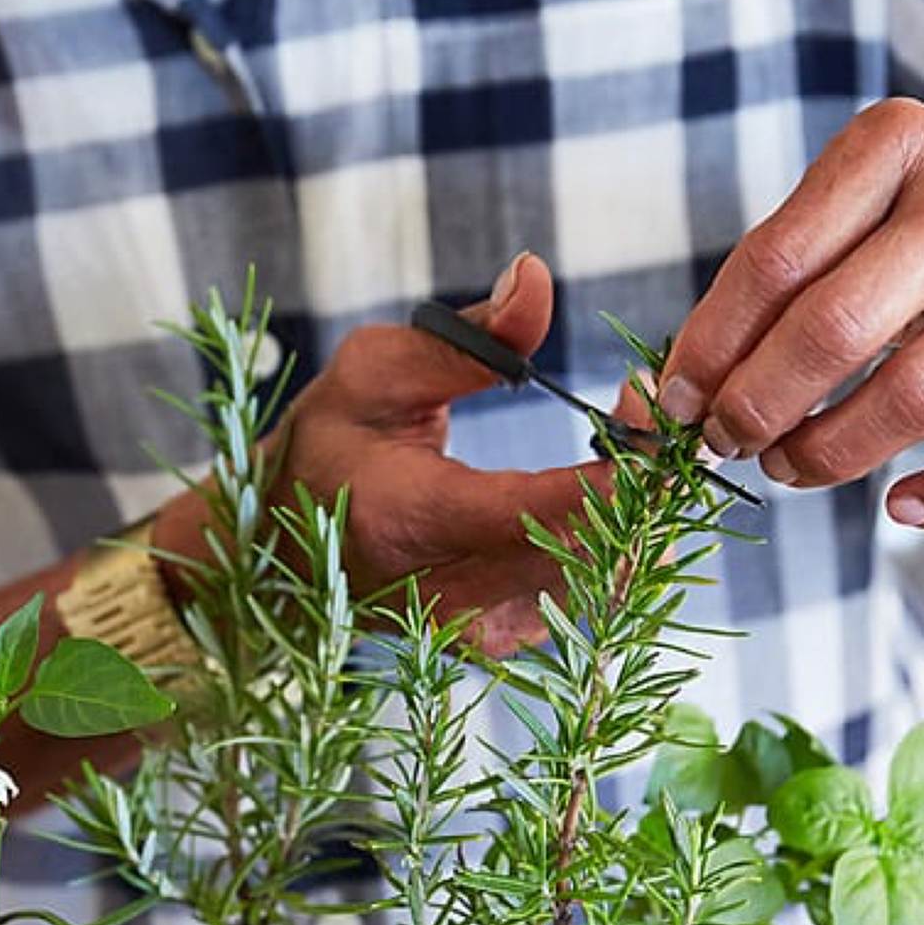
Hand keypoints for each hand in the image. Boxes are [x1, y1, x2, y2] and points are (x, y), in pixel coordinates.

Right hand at [157, 255, 609, 652]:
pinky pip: (582, 605)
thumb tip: (536, 279)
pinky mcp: (495, 645)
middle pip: (588, 552)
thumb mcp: (375, 372)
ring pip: (598, 586)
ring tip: (628, 450)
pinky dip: (609, 551)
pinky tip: (602, 502)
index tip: (644, 407)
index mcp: (411, 518)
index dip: (617, 465)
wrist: (278, 549)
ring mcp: (475, 631)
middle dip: (638, 481)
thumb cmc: (326, 449)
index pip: (543, 507)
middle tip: (646, 414)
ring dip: (634, 516)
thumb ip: (467, 337)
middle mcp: (447, 594)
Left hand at [657, 99, 923, 530]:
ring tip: (789, 469)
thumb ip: (785, 265)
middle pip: (831, 332)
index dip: (706, 349)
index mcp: (899, 144)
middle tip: (725, 443)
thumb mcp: (878, 190)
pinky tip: (903, 507)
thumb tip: (665, 392)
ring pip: (913, 400)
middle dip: (753, 408)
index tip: (673, 402)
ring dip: (827, 456)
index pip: (770, 263)